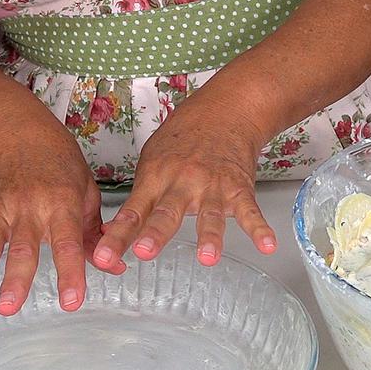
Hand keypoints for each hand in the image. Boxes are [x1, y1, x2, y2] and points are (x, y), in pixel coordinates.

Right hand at [0, 116, 124, 315]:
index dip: (70, 273)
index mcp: (61, 205)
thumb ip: (95, 234)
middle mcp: (29, 208)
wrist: (17, 127)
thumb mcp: (86, 191)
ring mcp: (1, 208)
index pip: (68, 244)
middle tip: (9, 307)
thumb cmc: (57, 160)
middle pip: (22, 248)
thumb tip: (112, 267)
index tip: (71, 301)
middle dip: (15, 279)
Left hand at [91, 103, 276, 269]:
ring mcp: (213, 187)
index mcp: (156, 178)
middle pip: (167, 212)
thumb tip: (115, 232)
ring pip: (210, 214)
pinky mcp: (239, 189)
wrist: (224, 112)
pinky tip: (267, 245)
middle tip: (144, 252)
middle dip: (155, 234)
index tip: (103, 257)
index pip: (132, 212)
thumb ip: (139, 199)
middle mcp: (182, 184)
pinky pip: (250, 211)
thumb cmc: (183, 139)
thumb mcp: (151, 161)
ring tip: (208, 258)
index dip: (117, 236)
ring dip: (210, 236)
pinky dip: (260, 228)